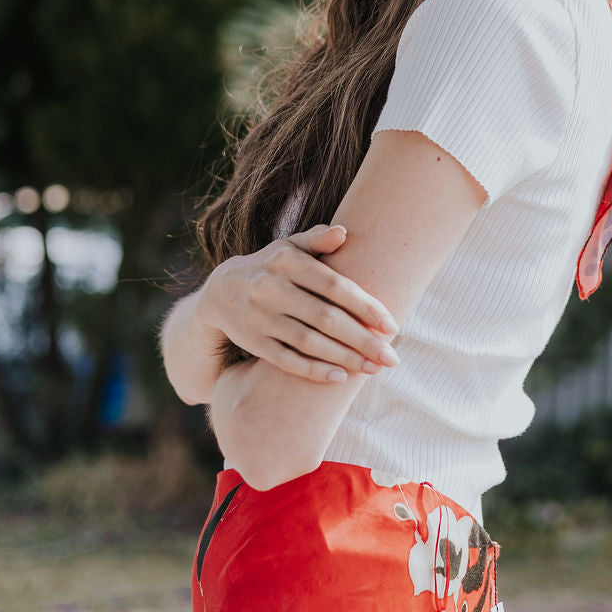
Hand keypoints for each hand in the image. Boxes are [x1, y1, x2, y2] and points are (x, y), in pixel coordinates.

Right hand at [196, 223, 399, 383]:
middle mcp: (272, 289)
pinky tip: (340, 378)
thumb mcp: (289, 247)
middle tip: (391, 357)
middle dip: (362, 340)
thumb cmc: (271, 267)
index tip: (391, 325)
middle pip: (326, 318)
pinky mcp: (254, 342)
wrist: (219, 292)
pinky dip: (313, 370)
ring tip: (373, 369)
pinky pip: (287, 360)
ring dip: (344, 357)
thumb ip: (317, 239)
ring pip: (309, 342)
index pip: (334, 285)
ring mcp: (261, 317)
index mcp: (287, 262)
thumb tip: (345, 232)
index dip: (365, 306)